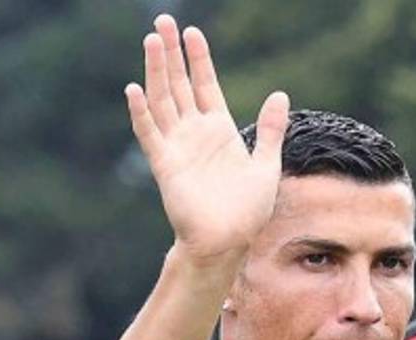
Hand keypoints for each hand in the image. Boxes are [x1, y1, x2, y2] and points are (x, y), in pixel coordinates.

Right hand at [125, 15, 288, 263]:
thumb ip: (270, 130)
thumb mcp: (267, 165)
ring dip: (156, 71)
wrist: (229, 241)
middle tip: (161, 20)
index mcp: (219, 130)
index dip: (198, 59)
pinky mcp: (166, 165)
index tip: (192, 31)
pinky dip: (142, 113)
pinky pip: (150, 134)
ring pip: (163, 100)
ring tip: (152, 41)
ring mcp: (178, 146)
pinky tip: (136, 89)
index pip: (205, 84)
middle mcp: (195, 133)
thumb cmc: (248, 210)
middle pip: (179, 84)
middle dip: (171, 53)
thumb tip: (279, 93)